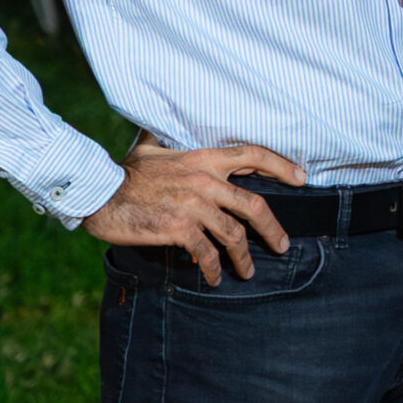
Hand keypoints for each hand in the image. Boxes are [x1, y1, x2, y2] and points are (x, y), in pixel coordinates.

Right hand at [83, 135, 305, 286]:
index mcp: (203, 157)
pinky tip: (214, 278)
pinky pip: (207, 253)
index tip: (301, 178)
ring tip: (246, 272)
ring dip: (243, 258)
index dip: (282, 166)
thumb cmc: (125, 171)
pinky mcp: (180, 229)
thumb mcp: (152, 145)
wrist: (100, 193)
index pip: (252, 155)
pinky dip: (213, 269)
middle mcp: (205, 181)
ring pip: (234, 235)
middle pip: (253, 205)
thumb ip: (171, 139)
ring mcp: (194, 206)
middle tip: (282, 245)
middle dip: (273, 229)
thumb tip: (169, 124)